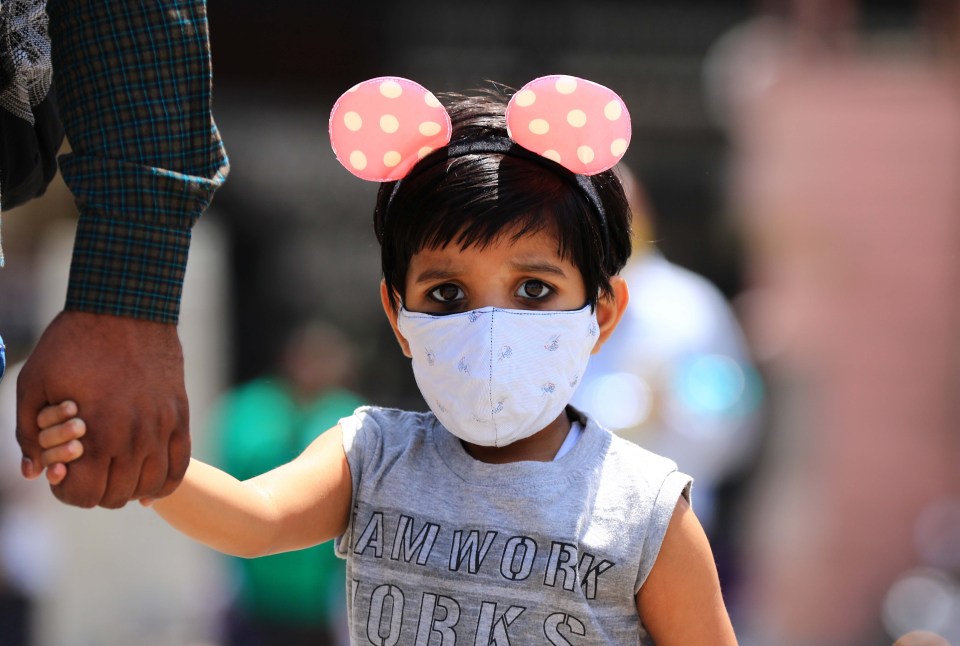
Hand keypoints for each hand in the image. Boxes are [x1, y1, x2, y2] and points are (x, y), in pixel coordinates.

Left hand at [16, 311, 189, 507]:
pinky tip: (150, 487)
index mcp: (95, 434)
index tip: (63, 478)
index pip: (85, 493)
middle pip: (117, 494)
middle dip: (97, 492)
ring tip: (117, 477)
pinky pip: (180, 464)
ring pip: (151, 484)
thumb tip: (35, 473)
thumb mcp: (33, 384)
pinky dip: (165, 483)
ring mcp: (161, 427)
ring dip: (131, 490)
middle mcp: (132, 438)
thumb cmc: (72, 344)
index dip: (68, 493)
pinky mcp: (179, 416)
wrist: (125, 310)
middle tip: (88, 474)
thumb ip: (28, 433)